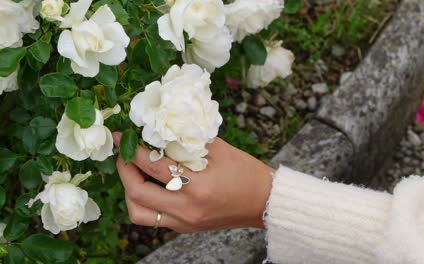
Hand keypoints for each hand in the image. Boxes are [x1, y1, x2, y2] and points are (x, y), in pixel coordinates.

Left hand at [113, 132, 274, 232]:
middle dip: (124, 171)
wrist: (263, 202)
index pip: (154, 167)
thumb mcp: (220, 150)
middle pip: (138, 193)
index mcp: (198, 186)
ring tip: (132, 173)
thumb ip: (189, 140)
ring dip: (130, 191)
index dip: (133, 150)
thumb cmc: (246, 173)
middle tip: (123, 155)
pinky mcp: (184, 228)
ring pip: (139, 212)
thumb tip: (162, 127)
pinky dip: (144, 202)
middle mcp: (187, 208)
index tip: (122, 137)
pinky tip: (149, 186)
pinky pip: (153, 219)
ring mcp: (184, 222)